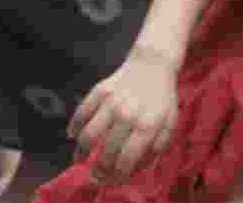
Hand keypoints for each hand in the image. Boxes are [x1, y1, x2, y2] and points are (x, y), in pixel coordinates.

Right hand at [67, 45, 178, 180]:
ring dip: (80, 152)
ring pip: (89, 135)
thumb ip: (158, 146)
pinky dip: (74, 126)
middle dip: (98, 168)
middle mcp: (128, 115)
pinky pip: (82, 112)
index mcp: (147, 126)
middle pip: (106, 151)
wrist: (153, 64)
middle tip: (95, 175)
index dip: (117, 174)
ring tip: (78, 160)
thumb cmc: (161, 98)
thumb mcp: (169, 122)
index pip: (127, 160)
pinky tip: (73, 135)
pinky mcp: (100, 90)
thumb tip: (138, 165)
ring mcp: (112, 102)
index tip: (113, 178)